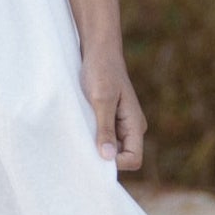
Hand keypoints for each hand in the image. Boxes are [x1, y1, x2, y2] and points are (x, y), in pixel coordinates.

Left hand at [82, 46, 145, 170]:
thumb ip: (105, 129)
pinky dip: (92, 138)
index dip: (116, 163)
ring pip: (111, 149)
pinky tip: (80, 130)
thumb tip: (108, 157)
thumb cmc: (102, 71)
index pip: (134, 159)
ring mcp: (120, 124)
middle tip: (83, 149)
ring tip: (81, 137)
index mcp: (135, 124)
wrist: (98, 50)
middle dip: (104, 158)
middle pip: (122, 158)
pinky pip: (103, 138)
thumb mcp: (101, 100)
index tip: (94, 153)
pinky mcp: (108, 119)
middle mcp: (130, 128)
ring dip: (96, 147)